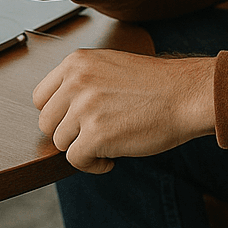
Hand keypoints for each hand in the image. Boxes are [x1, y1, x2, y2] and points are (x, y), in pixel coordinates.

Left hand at [34, 50, 215, 172]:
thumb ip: (82, 80)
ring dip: (82, 149)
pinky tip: (111, 160)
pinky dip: (92, 165)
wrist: (186, 95)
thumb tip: (58, 108)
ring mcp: (85, 107)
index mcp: (77, 62)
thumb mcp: (110, 66)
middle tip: (92, 136)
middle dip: (67, 133)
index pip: (41, 96)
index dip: (57, 114)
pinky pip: (76, 160)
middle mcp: (76, 81)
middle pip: (46, 121)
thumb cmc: (155, 84)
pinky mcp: (96, 134)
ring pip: (60, 142)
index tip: (74, 122)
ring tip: (106, 145)